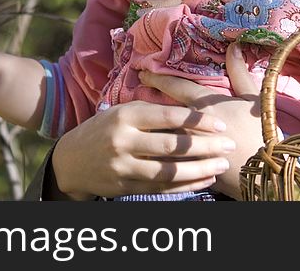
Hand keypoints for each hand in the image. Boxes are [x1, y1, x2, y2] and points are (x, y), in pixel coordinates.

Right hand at [51, 100, 234, 199]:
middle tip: (229, 145)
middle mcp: (123, 141)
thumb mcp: (122, 111)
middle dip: (204, 147)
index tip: (219, 123)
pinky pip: (160, 189)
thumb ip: (151, 111)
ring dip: (199, 170)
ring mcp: (123, 167)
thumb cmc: (103, 129)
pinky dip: (185, 186)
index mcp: (125, 116)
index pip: (167, 116)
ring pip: (168, 172)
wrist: (70, 161)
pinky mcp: (124, 188)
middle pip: (171, 146)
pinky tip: (204, 181)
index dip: (196, 120)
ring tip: (221, 166)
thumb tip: (190, 110)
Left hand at [139, 43, 262, 199]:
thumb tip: (233, 47)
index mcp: (206, 105)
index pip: (176, 87)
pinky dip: (157, 154)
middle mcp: (191, 126)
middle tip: (132, 97)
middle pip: (162, 112)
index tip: (143, 72)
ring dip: (148, 129)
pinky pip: (167, 159)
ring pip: (160, 136)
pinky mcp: (189, 170)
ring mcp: (188, 149)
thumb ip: (239, 73)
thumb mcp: (253, 99)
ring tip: (135, 124)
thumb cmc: (261, 132)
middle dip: (147, 103)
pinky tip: (147, 151)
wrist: (266, 173)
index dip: (158, 78)